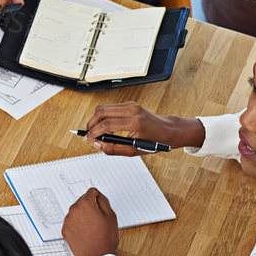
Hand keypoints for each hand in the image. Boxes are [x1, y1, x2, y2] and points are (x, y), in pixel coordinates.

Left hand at [61, 187, 118, 255]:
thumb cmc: (105, 239)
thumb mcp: (111, 216)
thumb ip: (104, 201)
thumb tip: (98, 195)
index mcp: (86, 204)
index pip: (92, 192)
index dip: (99, 198)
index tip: (101, 207)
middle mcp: (74, 210)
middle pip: (83, 201)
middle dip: (90, 207)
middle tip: (98, 219)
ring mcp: (68, 220)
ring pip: (76, 211)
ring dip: (83, 215)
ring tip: (92, 227)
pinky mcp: (65, 230)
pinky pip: (71, 221)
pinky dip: (77, 224)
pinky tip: (85, 232)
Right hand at [82, 102, 203, 153]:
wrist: (169, 130)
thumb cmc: (155, 141)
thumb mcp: (134, 150)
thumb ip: (113, 149)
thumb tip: (97, 145)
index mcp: (135, 122)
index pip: (106, 124)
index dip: (93, 132)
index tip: (87, 139)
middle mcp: (132, 110)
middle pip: (101, 111)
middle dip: (91, 123)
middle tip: (89, 135)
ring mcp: (131, 105)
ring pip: (104, 108)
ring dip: (97, 120)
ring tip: (100, 133)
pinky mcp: (130, 104)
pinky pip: (110, 108)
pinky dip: (104, 117)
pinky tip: (108, 128)